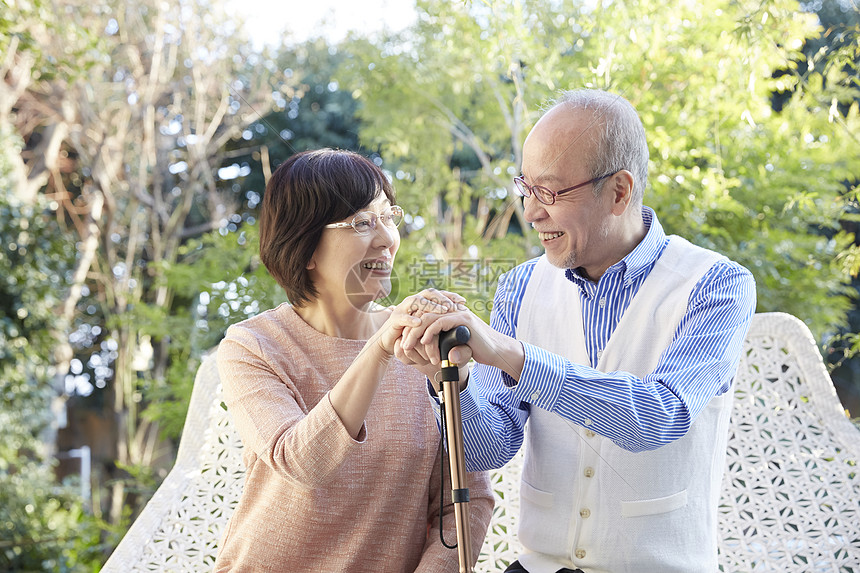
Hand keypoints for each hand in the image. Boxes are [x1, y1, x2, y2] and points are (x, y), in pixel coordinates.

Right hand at [373, 289, 464, 357]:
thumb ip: (443, 326)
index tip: (463, 302)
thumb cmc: (415, 337)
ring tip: (443, 311)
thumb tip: (462, 327)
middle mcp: (413, 302)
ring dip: (431, 305)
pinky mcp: (394, 319)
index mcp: (423, 302)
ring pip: (416, 301)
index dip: (451, 296)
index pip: (438, 294)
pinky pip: (402, 317)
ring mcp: (403, 309)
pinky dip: (411, 319)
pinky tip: (419, 322)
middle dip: (442, 298)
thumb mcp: (431, 330)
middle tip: (454, 306)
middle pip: (429, 293)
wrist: (392, 344)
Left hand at [398, 305, 524, 381]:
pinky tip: (424, 342)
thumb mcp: (456, 348)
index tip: (403, 341)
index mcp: (449, 314)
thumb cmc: (477, 350)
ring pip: (429, 318)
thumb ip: (444, 346)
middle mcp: (452, 310)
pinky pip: (440, 322)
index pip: (425, 316)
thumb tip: (433, 350)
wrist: (497, 351)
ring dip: (416, 332)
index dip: (412, 328)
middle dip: (410, 330)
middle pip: (423, 315)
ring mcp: (458, 313)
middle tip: (402, 344)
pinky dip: (429, 332)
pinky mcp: (463, 319)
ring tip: (408, 345)